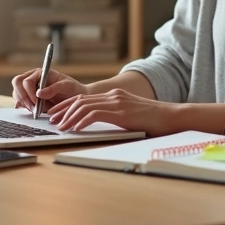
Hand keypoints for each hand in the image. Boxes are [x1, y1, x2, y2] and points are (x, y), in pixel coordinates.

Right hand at [11, 68, 86, 113]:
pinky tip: (29, 109)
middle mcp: (32, 78)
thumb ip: (54, 89)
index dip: (29, 93)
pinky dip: (22, 106)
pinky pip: (19, 100)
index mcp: (40, 73)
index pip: (26, 80)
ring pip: (16, 92)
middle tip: (34, 108)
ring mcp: (29, 87)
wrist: (75, 97)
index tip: (37, 102)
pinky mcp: (29, 97)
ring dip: (24, 103)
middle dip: (23, 97)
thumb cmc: (72, 89)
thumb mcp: (66, 86)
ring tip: (37, 110)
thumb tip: (39, 93)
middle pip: (17, 83)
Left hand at [46, 88, 177, 135]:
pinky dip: (81, 121)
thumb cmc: (154, 121)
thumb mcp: (131, 116)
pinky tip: (75, 128)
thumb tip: (101, 124)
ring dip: (69, 117)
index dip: (68, 105)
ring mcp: (117, 102)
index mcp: (115, 96)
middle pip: (80, 100)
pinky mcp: (120, 111)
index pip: (85, 98)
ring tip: (60, 127)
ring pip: (84, 106)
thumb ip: (116, 116)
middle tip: (53, 120)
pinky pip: (94, 114)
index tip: (58, 114)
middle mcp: (113, 96)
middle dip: (64, 110)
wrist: (172, 117)